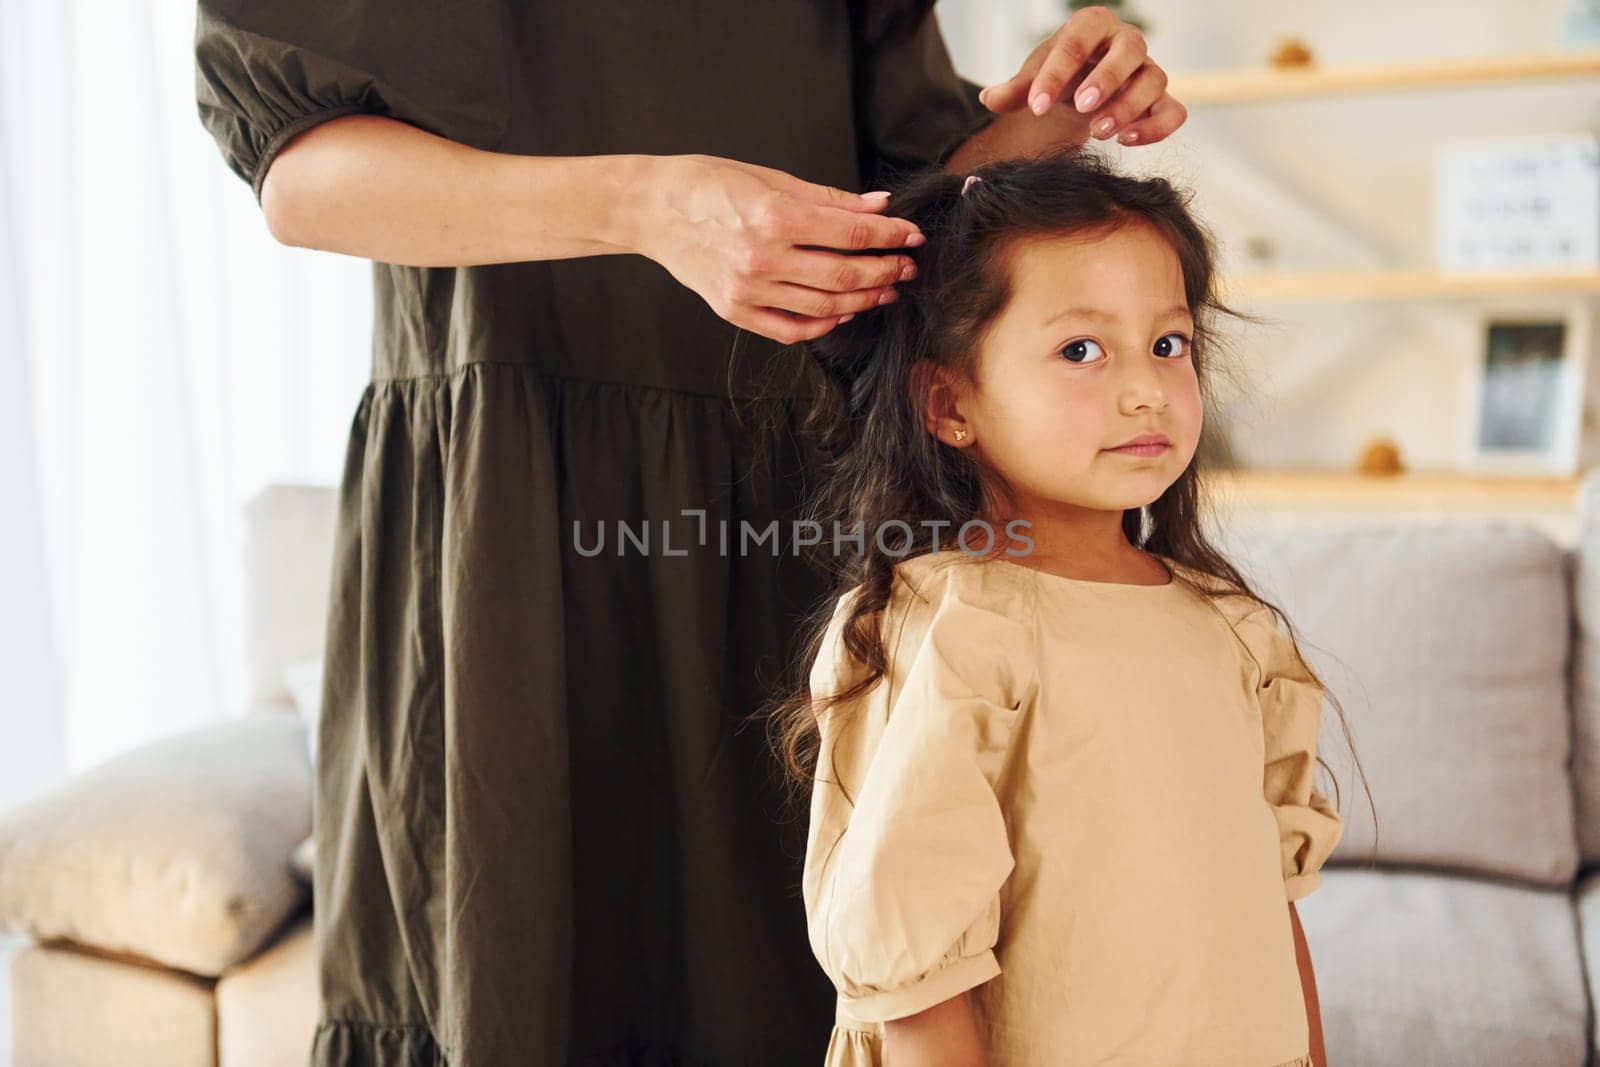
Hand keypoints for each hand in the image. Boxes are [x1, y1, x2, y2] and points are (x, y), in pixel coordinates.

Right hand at [636, 154, 924, 344]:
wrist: (652, 210)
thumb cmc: (708, 185)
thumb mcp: (769, 178)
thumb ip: (827, 198)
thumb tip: (878, 206)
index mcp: (773, 217)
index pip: (851, 233)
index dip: (890, 235)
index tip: (912, 234)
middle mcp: (762, 258)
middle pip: (843, 274)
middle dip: (885, 271)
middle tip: (907, 266)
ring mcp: (747, 290)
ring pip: (824, 305)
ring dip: (863, 299)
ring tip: (885, 289)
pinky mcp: (734, 311)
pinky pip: (791, 329)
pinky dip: (823, 324)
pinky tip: (843, 310)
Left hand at [976, 5, 1186, 147]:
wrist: (1082, 89)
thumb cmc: (1058, 76)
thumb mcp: (1033, 79)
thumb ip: (1015, 90)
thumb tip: (989, 98)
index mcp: (1092, 25)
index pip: (1078, 40)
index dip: (1057, 73)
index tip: (1035, 106)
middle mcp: (1126, 41)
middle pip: (1130, 50)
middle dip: (1106, 79)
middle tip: (1080, 109)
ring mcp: (1148, 70)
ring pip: (1154, 79)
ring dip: (1128, 107)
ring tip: (1097, 133)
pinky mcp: (1161, 100)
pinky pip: (1174, 112)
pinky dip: (1157, 128)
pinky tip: (1126, 141)